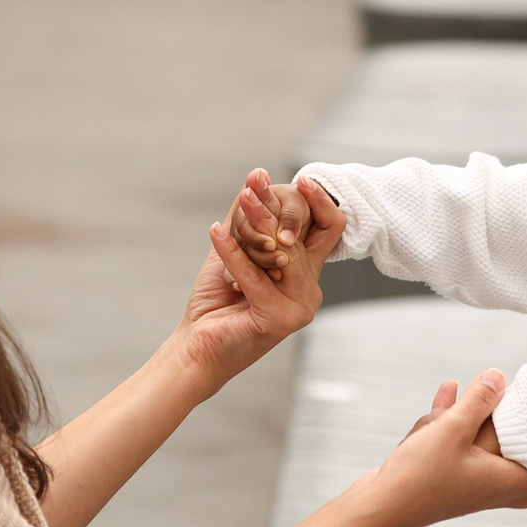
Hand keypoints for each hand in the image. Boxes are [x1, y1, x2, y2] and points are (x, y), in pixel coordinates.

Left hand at [171, 180, 347, 389]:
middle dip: (276, 206)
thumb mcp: (235, 252)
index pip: (330, 230)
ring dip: (254, 225)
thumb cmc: (216, 301)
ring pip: (280, 253)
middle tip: (253, 183)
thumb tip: (254, 180)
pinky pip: (255, 276)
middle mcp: (309, 291)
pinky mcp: (279, 319)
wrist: (196, 347)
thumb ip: (247, 221)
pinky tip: (215, 232)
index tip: (303, 180)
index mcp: (306, 274)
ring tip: (239, 201)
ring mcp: (299, 308)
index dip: (321, 203)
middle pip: (300, 237)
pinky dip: (233, 252)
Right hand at [349, 370, 526, 526]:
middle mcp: (491, 488)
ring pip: (489, 452)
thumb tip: (499, 377)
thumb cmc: (418, 477)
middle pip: (526, 469)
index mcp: (505, 483)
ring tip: (481, 390)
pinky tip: (447, 391)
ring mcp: (466, 484)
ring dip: (485, 421)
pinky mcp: (442, 476)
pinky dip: (455, 421)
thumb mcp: (452, 430)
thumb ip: (478, 402)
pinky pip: (459, 445)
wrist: (376, 508)